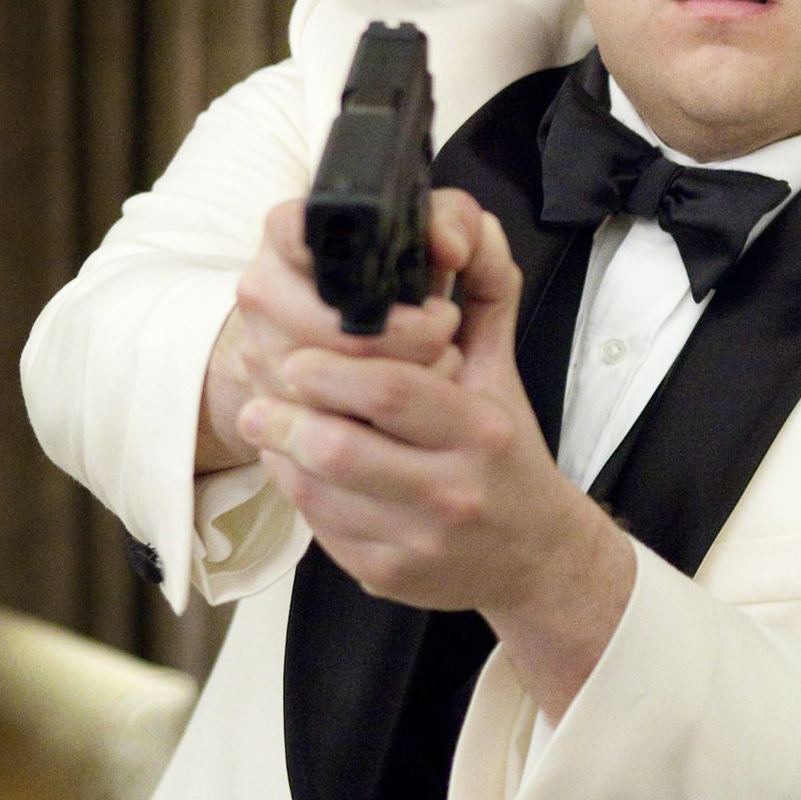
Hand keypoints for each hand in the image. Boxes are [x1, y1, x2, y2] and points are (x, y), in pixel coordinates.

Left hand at [241, 191, 634, 709]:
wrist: (536, 553)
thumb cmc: (507, 451)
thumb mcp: (504, 370)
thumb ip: (484, 293)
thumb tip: (463, 223)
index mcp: (481, 428)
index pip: (394, 390)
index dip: (333, 368)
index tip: (298, 356)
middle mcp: (453, 488)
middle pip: (340, 445)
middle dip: (287, 412)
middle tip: (264, 388)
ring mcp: (418, 539)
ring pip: (317, 490)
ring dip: (279, 450)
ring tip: (265, 419)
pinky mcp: (387, 575)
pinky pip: (320, 529)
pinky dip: (297, 492)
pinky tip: (295, 466)